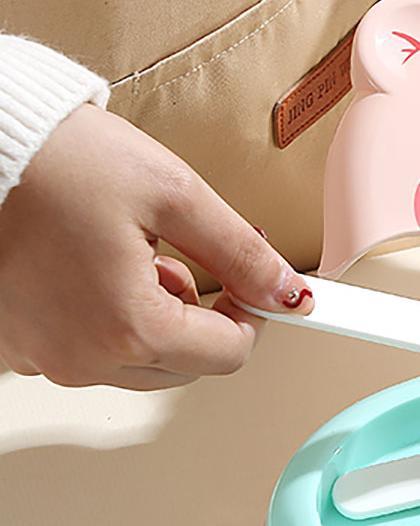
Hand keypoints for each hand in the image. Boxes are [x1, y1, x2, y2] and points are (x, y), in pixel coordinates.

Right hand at [0, 104, 313, 389]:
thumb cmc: (55, 160)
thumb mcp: (173, 193)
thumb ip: (240, 252)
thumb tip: (287, 292)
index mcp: (127, 328)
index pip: (228, 354)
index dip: (252, 313)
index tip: (251, 281)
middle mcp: (81, 357)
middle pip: (184, 366)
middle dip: (202, 317)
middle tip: (188, 255)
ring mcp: (43, 355)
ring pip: (137, 362)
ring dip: (157, 318)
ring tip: (136, 252)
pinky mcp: (17, 342)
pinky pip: (87, 348)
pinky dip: (108, 317)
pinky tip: (96, 265)